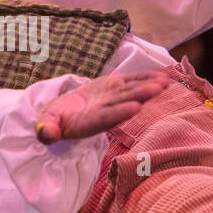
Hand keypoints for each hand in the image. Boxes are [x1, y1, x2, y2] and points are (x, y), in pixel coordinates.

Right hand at [36, 71, 167, 143]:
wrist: (64, 114)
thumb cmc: (53, 121)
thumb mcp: (46, 125)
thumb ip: (47, 130)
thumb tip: (46, 135)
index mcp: (88, 123)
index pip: (105, 118)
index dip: (119, 113)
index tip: (134, 108)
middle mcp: (104, 112)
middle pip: (124, 103)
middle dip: (141, 96)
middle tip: (157, 89)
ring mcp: (112, 100)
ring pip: (131, 92)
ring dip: (149, 87)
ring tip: (166, 82)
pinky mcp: (115, 89)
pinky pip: (132, 83)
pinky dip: (146, 78)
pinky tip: (163, 76)